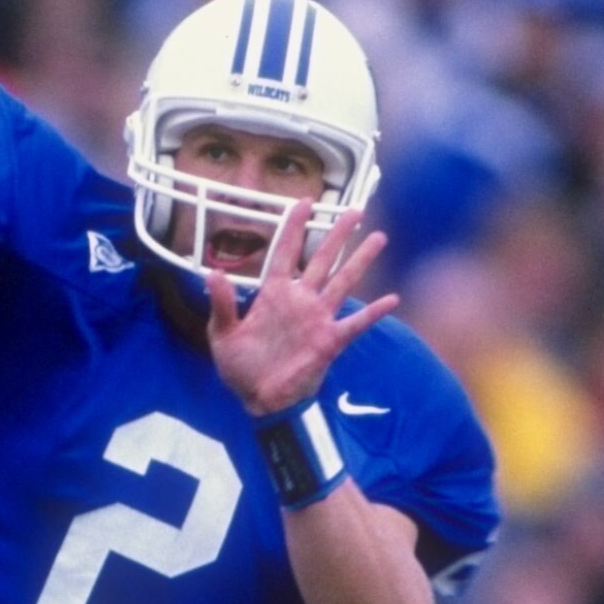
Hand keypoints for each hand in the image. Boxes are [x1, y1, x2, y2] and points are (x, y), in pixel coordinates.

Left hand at [206, 201, 399, 416]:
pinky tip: (392, 299)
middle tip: (356, 210)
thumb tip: (212, 273)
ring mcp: (318, 319)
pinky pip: (356, 323)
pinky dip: (373, 312)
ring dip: (361, 260)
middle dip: (338, 234)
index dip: (294, 227)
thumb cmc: (240, 368)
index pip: (285, 252)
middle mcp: (300, 300)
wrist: (259, 401)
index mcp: (273, 294)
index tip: (305, 202)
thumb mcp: (222, 335)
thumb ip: (221, 304)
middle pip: (322, 259)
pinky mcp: (330, 340)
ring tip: (379, 237)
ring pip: (343, 281)